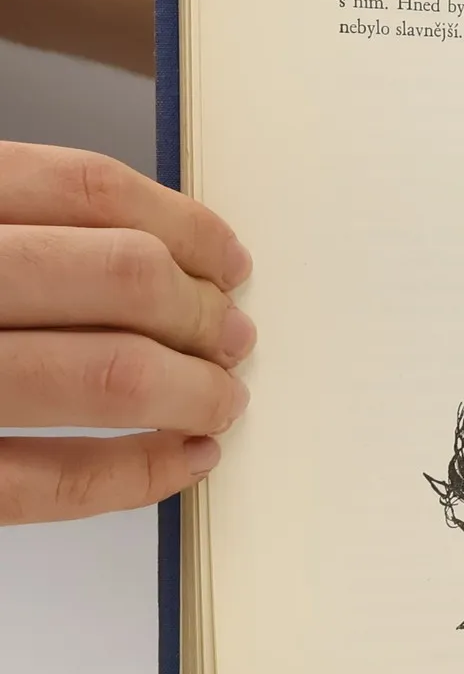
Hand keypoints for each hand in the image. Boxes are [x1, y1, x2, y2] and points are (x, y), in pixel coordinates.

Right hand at [0, 142, 252, 523]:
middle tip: (232, 335)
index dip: (184, 226)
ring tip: (220, 398)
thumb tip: (159, 257)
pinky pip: (48, 483)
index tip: (229, 261)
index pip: (87, 190)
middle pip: (118, 276)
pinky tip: (182, 461)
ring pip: (104, 375)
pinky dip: (137, 475)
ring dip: (193, 390)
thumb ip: (13, 225)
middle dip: (200, 312)